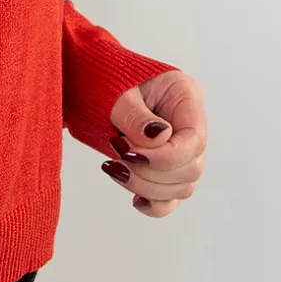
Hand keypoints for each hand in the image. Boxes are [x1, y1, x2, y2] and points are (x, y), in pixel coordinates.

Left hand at [102, 70, 206, 216]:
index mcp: (185, 96)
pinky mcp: (164, 167)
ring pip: (182, 186)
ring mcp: (180, 147)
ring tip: (113, 166)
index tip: (127, 152)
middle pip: (192, 168)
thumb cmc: (102, 79)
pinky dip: (154, 202)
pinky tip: (135, 199)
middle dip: (150, 171)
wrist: (85, 83)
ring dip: (146, 186)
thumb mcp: (116, 92)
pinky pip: (171, 197)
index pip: (194, 140)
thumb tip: (160, 137)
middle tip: (115, 154)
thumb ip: (135, 116)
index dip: (164, 156)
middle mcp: (189, 123)